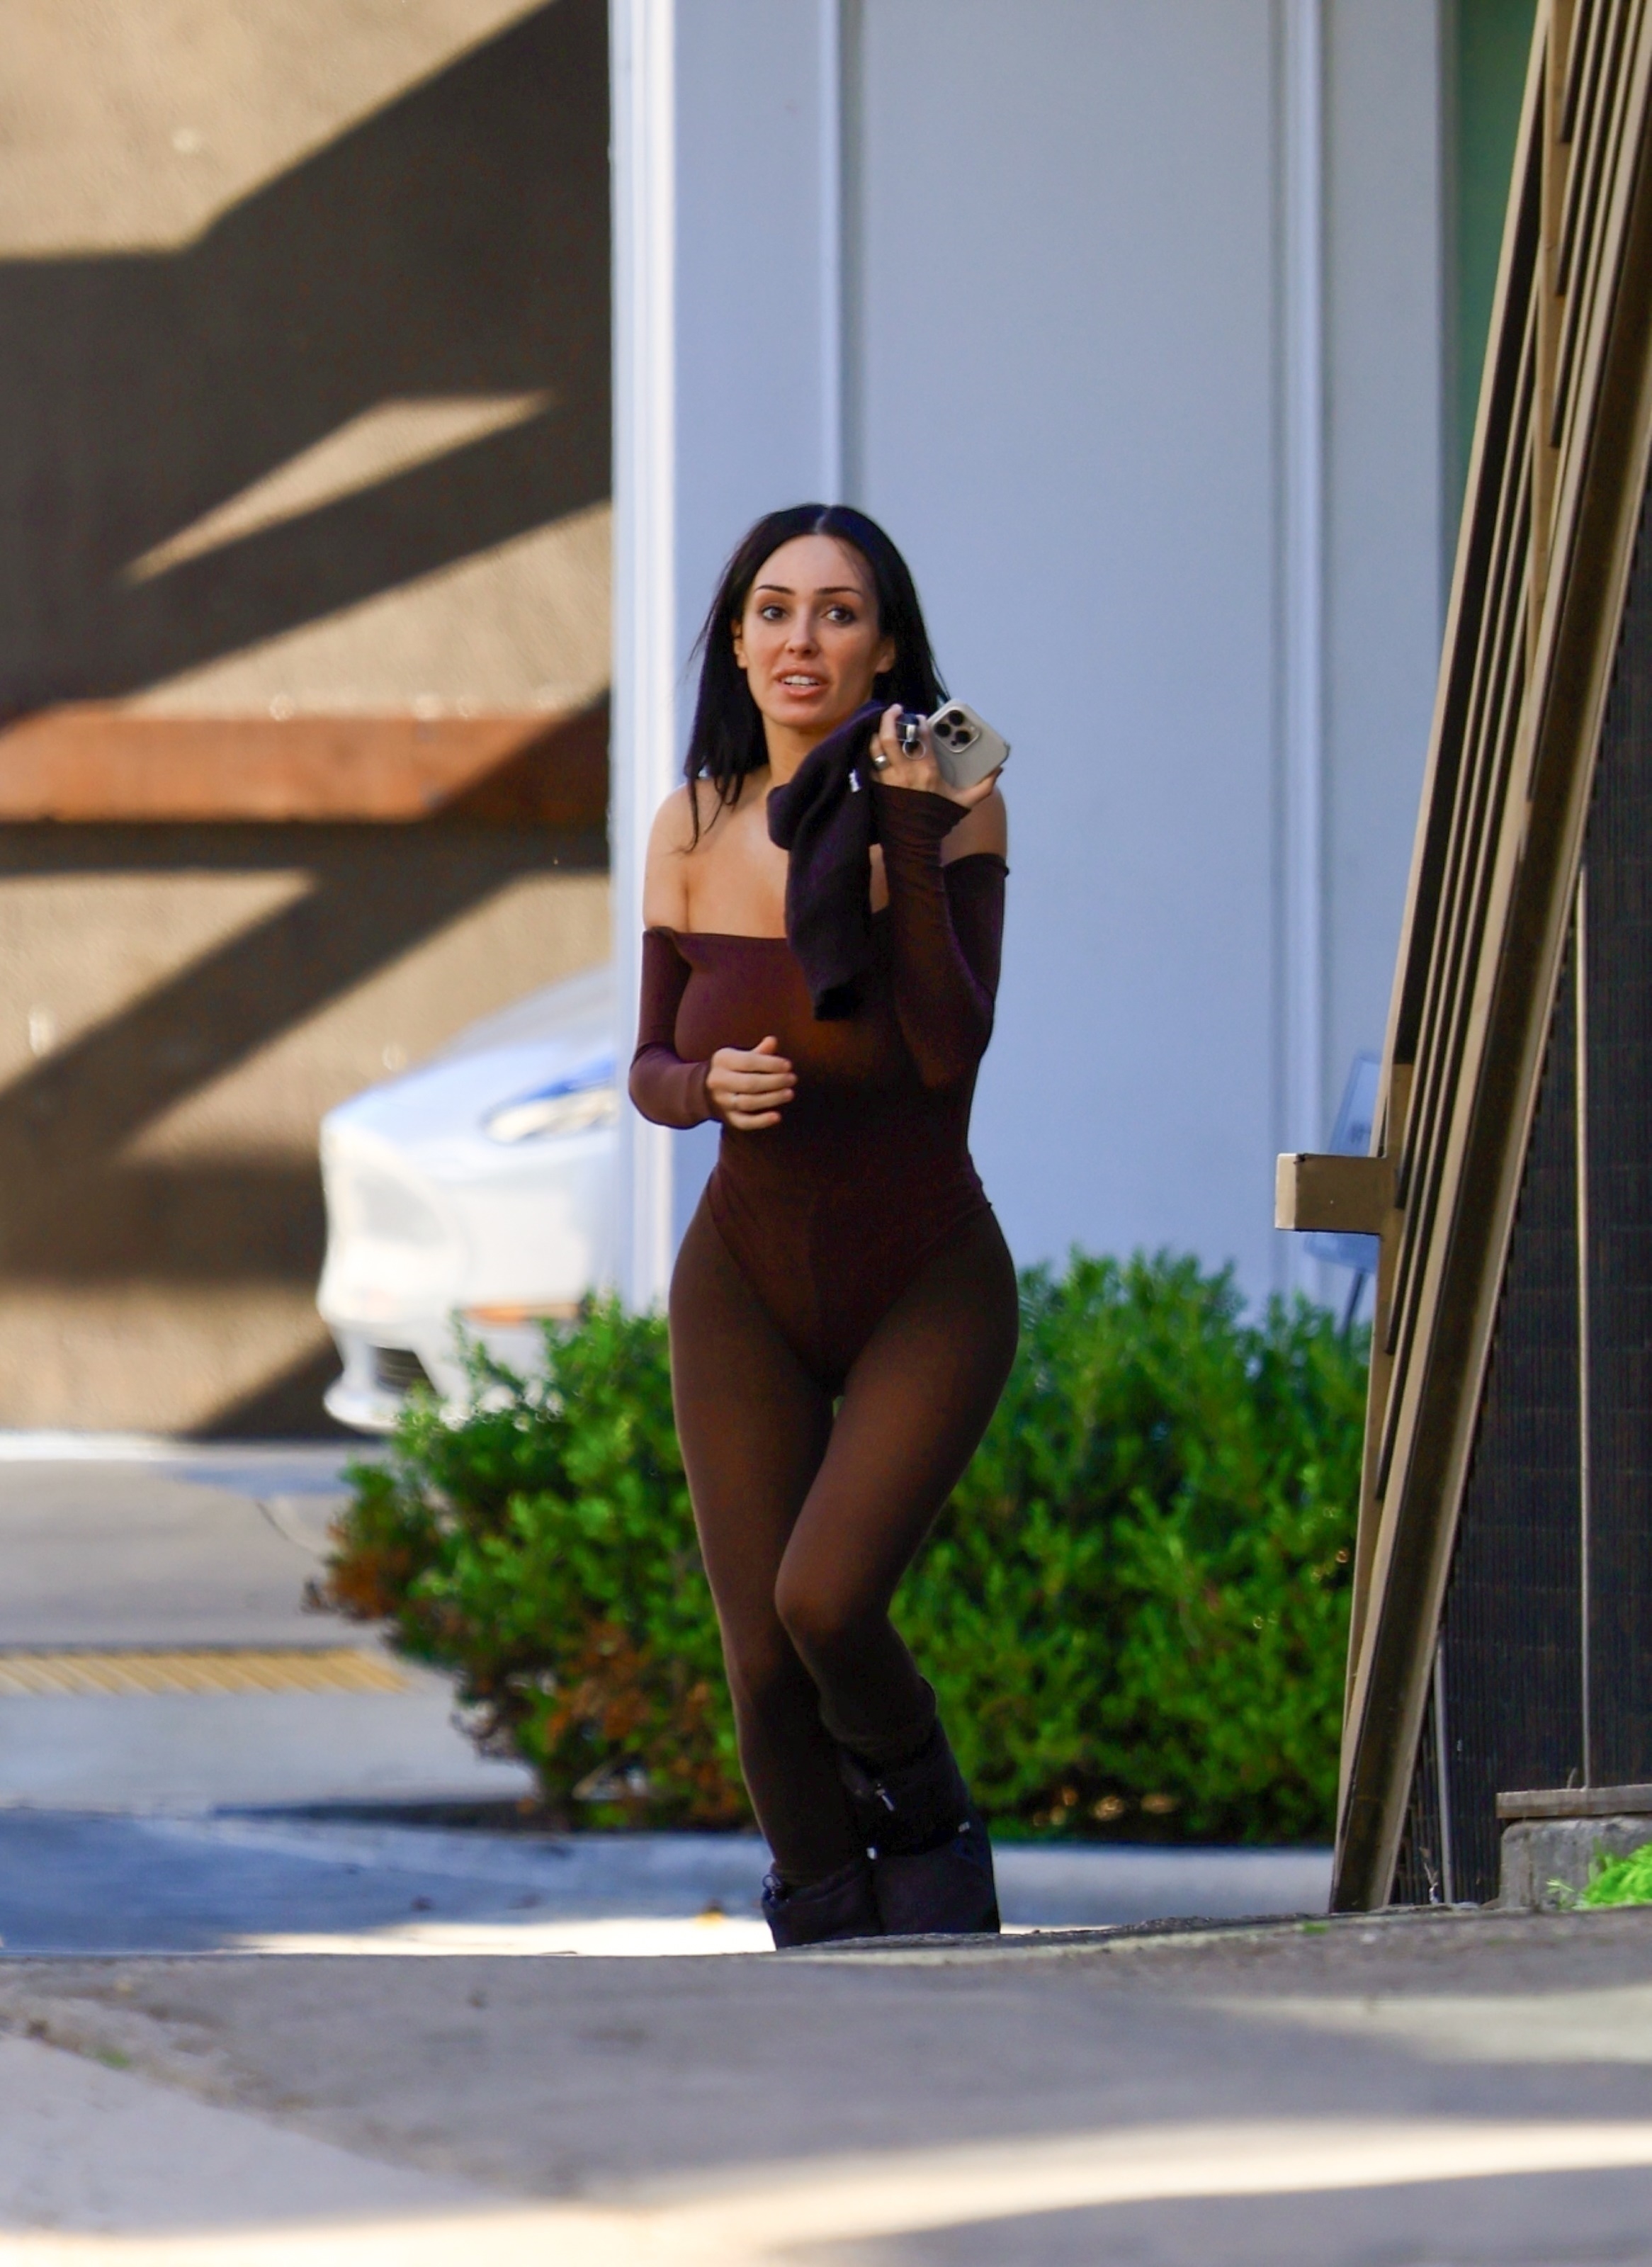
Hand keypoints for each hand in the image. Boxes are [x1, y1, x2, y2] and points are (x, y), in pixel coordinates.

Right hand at [705, 1035, 794, 1129]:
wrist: (707, 1089)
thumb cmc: (733, 1068)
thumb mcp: (740, 1055)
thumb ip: (758, 1051)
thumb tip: (773, 1041)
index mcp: (722, 1060)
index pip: (748, 1062)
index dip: (770, 1064)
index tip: (788, 1066)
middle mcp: (718, 1081)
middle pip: (749, 1083)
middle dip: (774, 1081)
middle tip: (792, 1079)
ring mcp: (722, 1101)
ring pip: (747, 1103)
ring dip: (771, 1099)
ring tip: (789, 1093)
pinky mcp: (727, 1118)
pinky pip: (744, 1122)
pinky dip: (761, 1121)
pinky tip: (777, 1117)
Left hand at [866, 704, 1000, 807]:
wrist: (914, 842)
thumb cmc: (938, 820)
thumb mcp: (964, 803)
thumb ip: (983, 786)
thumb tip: (998, 771)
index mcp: (927, 771)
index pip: (920, 737)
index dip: (919, 722)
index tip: (920, 717)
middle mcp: (904, 772)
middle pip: (890, 737)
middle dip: (890, 718)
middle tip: (896, 709)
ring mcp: (888, 779)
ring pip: (876, 747)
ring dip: (878, 733)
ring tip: (884, 726)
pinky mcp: (877, 787)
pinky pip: (871, 763)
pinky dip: (872, 751)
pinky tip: (877, 746)